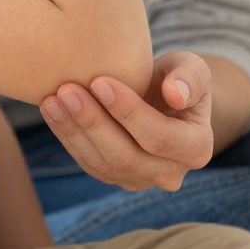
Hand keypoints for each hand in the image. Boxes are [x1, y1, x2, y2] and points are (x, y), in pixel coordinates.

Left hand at [39, 51, 214, 190]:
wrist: (161, 97)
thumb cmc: (176, 77)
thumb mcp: (191, 68)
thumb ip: (189, 78)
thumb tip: (174, 95)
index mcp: (197, 148)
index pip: (160, 137)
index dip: (128, 112)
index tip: (99, 81)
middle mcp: (171, 173)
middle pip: (126, 156)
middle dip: (93, 123)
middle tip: (67, 90)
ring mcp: (141, 180)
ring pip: (103, 163)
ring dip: (74, 131)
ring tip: (53, 98)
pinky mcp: (116, 178)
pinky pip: (89, 163)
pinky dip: (68, 136)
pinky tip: (52, 110)